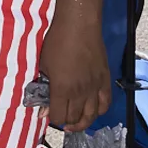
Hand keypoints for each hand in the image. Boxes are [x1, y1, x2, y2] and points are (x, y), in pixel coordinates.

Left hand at [38, 11, 110, 132]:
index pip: (58, 117)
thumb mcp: (44, 65)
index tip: (48, 113)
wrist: (79, 26)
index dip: (52, 118)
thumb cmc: (57, 42)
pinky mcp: (105, 81)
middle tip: (60, 116)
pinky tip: (91, 110)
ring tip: (75, 120)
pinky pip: (105, 104)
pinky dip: (98, 111)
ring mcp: (95, 88)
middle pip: (75, 119)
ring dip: (82, 121)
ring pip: (91, 116)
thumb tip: (42, 108)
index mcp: (62, 89)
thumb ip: (43, 88)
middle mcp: (80, 92)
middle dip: (65, 121)